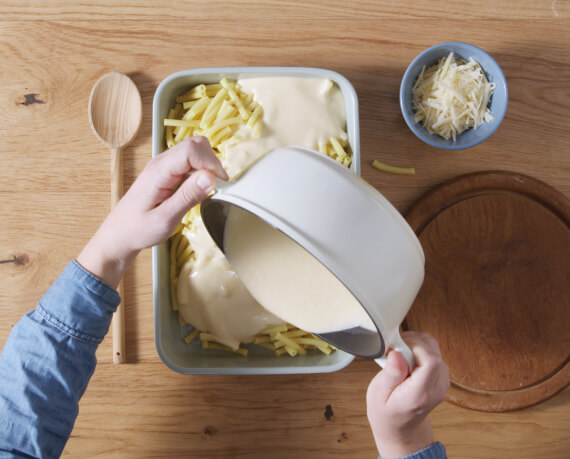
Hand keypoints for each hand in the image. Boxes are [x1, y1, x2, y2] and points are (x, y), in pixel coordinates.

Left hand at [77, 137, 227, 287]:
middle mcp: (161, 162)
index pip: (191, 150)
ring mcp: (164, 165)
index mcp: (159, 171)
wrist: (120, 234)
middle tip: (216, 187)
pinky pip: (190, 162)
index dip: (210, 162)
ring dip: (207, 166)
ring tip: (206, 190)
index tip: (220, 183)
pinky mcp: (168, 172)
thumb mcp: (165, 219)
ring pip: (194, 150)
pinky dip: (201, 172)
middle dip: (211, 162)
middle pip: (195, 144)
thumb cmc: (139, 230)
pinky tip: (197, 190)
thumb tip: (211, 177)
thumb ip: (187, 197)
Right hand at [366, 331, 449, 457]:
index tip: (398, 347)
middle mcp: (436, 388)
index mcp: (420, 394)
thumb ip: (390, 374)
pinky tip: (405, 358)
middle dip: (412, 343)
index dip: (416, 346)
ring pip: (435, 349)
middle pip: (434, 352)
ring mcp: (442, 383)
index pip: (432, 361)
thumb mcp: (378, 394)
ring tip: (398, 354)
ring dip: (415, 345)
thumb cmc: (386, 412)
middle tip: (394, 350)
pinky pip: (434, 354)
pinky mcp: (441, 377)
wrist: (400, 429)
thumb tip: (397, 354)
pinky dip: (419, 350)